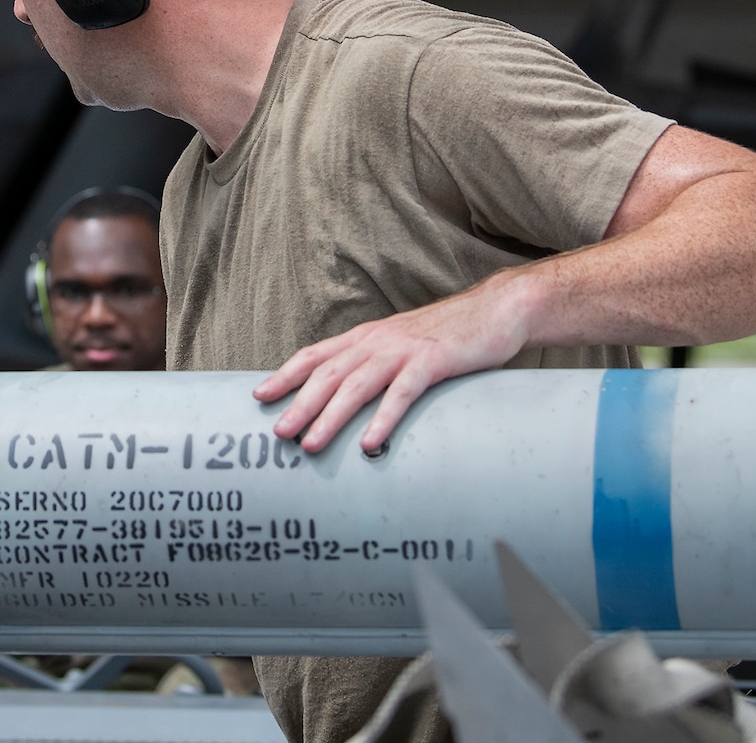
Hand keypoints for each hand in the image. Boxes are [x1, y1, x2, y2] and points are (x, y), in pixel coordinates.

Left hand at [252, 275, 534, 454]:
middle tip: (278, 434)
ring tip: (310, 445)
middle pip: (328, 374)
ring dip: (330, 416)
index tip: (259, 396)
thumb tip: (349, 398)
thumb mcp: (402, 347)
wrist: (496, 311)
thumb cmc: (447, 336)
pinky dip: (382, 418)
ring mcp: (403, 350)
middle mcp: (377, 341)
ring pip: (356, 385)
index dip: (285, 375)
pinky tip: (369, 442)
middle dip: (299, 404)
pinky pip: (401, 393)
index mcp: (366, 337)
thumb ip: (376, 366)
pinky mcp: (432, 361)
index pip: (315, 354)